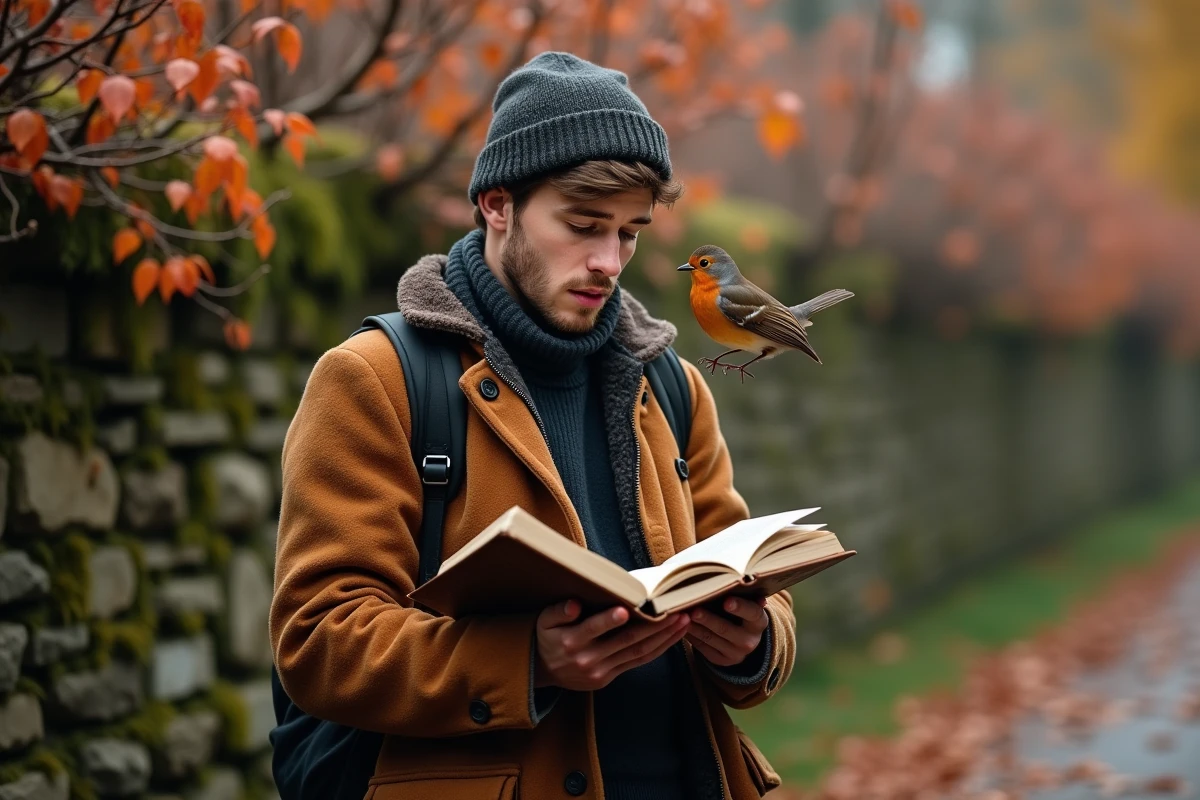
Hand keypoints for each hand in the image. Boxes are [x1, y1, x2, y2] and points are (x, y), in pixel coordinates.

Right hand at [534, 599, 690, 691]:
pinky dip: (657, 649)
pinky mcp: (609, 678)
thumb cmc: (547, 637)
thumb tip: (574, 605)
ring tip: (683, 622)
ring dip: (664, 638)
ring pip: (638, 653)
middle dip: (655, 626)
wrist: (540, 671)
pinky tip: (672, 637)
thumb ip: (559, 612)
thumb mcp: (544, 621)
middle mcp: (588, 659)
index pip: (593, 629)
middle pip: (626, 641)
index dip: (609, 620)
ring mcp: (601, 671)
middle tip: (675, 610)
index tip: (626, 609)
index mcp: (572, 642)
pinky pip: (638, 662)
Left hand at [686, 595, 768, 666]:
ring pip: (710, 638)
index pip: (752, 613)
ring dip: (694, 626)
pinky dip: (691, 635)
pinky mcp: (720, 660)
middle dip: (708, 619)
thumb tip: (742, 581)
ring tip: (682, 616)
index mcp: (759, 622)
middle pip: (726, 629)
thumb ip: (744, 594)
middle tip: (694, 610)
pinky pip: (702, 647)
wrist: (742, 639)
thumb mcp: (747, 604)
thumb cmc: (741, 613)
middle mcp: (750, 641)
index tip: (726, 601)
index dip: (740, 607)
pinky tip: (682, 625)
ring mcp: (735, 654)